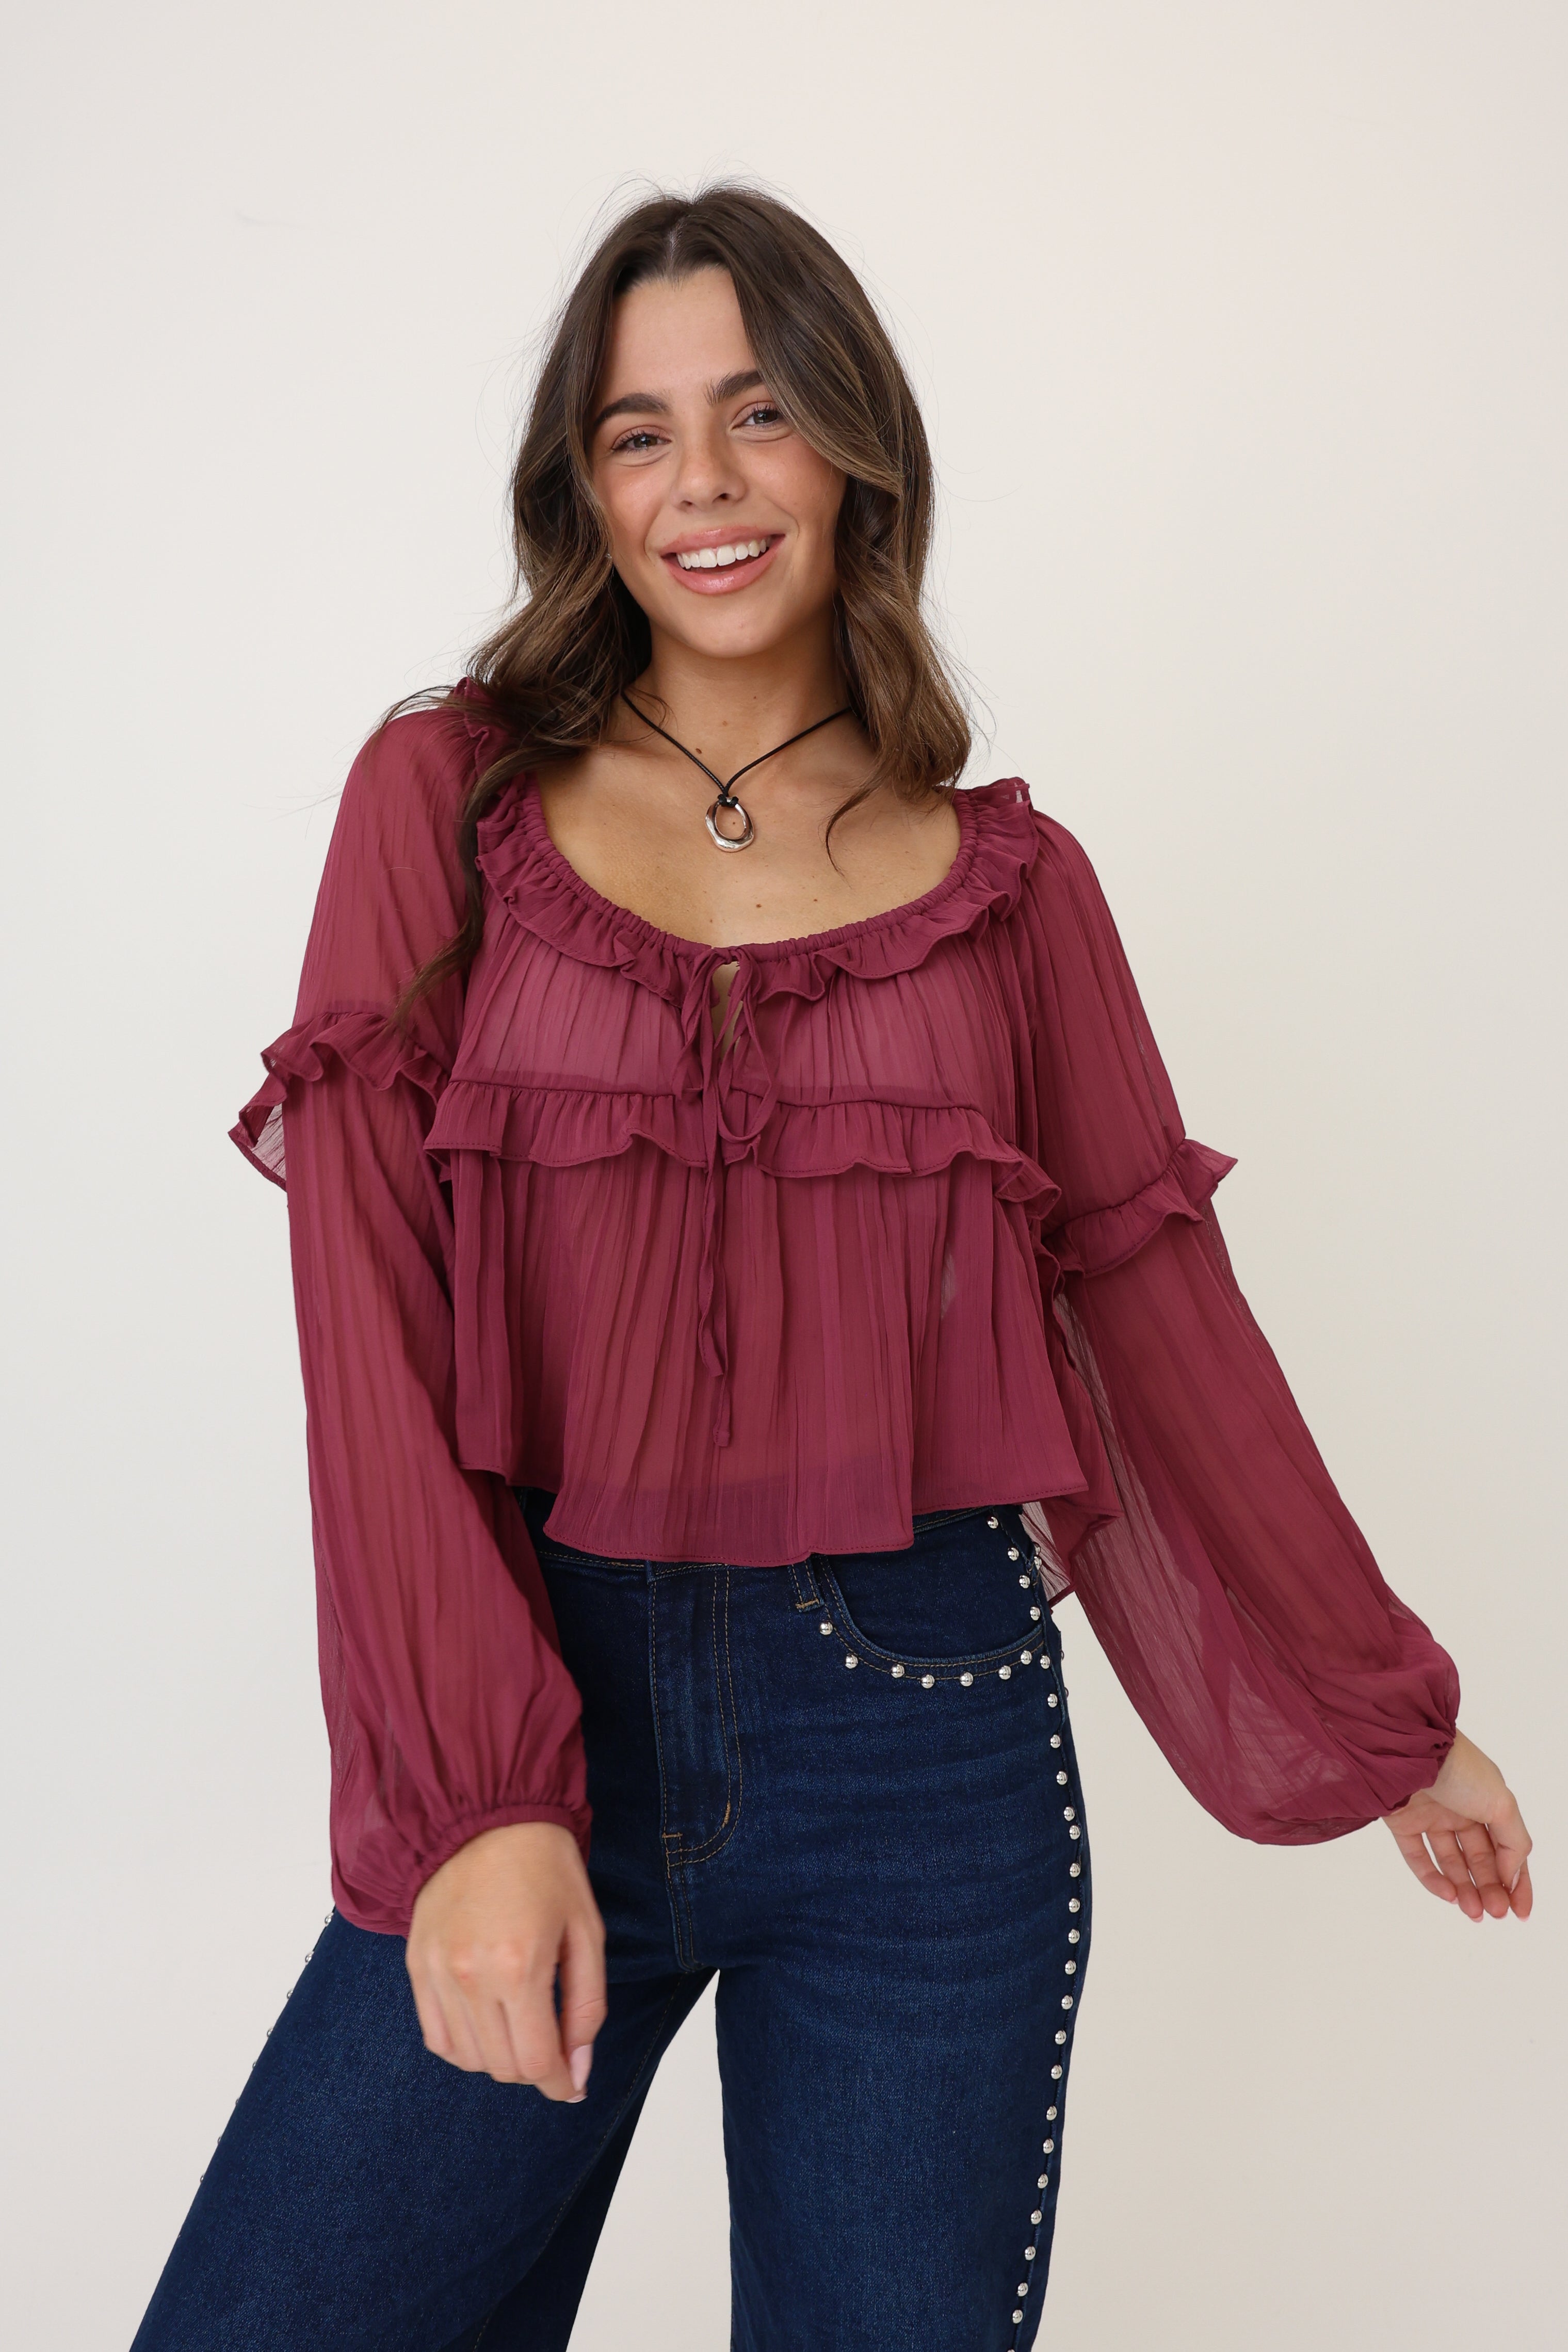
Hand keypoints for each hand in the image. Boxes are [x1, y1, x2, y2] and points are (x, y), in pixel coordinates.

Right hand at [406, 1821, 606, 2094]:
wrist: (484, 1817)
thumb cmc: (544, 1868)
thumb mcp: (586, 1931)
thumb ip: (586, 2006)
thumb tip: (578, 2068)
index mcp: (520, 1967)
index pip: (536, 2061)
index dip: (561, 2084)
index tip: (574, 2085)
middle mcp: (471, 1977)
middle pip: (503, 2066)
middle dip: (535, 2070)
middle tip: (554, 2050)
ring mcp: (438, 1974)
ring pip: (469, 2059)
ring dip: (501, 2060)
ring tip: (521, 2029)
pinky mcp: (417, 1967)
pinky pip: (437, 2038)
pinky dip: (465, 2047)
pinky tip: (487, 2025)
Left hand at [1382, 1730, 1532, 1920]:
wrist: (1408, 1747)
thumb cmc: (1460, 1768)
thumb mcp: (1502, 1805)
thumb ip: (1514, 1844)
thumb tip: (1512, 1878)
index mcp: (1488, 1802)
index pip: (1508, 1848)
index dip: (1517, 1881)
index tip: (1520, 1912)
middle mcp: (1460, 1809)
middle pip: (1479, 1859)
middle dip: (1490, 1888)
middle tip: (1496, 1913)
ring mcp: (1430, 1815)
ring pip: (1450, 1862)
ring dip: (1464, 1890)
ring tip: (1475, 1912)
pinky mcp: (1401, 1822)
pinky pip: (1418, 1857)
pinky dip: (1432, 1878)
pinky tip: (1449, 1895)